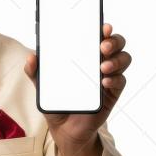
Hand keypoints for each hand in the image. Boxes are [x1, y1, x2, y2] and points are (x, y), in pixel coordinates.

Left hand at [24, 23, 130, 151]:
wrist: (64, 129)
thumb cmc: (57, 101)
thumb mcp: (43, 86)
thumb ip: (35, 72)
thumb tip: (31, 57)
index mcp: (84, 55)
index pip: (97, 36)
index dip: (103, 28)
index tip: (102, 26)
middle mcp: (99, 62)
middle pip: (116, 44)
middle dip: (113, 41)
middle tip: (102, 46)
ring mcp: (107, 77)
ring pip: (123, 59)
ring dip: (116, 59)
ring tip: (103, 66)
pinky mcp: (112, 93)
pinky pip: (121, 81)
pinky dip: (115, 79)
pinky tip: (104, 82)